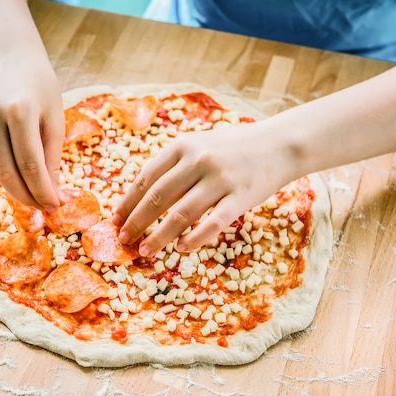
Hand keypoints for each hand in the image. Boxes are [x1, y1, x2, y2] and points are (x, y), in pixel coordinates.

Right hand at [0, 50, 63, 210]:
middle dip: (24, 195)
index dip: (41, 191)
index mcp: (19, 110)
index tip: (53, 206)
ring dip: (1, 183)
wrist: (11, 58)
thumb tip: (53, 197)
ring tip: (18, 176)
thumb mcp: (55, 119)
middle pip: (4, 172)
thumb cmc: (40, 89)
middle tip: (38, 203)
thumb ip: (52, 159)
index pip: (30, 165)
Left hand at [113, 120, 297, 255]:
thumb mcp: (200, 144)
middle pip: (158, 198)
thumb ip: (174, 164)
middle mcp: (198, 160)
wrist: (278, 144)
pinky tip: (181, 249)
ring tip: (145, 251)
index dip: (128, 202)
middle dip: (137, 222)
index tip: (116, 220)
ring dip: (159, 236)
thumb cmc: (234, 147)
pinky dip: (194, 238)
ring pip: (181, 214)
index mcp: (183, 146)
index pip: (147, 178)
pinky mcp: (240, 197)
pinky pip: (212, 223)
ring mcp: (220, 179)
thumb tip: (144, 194)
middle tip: (124, 240)